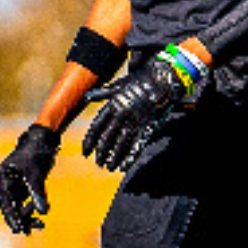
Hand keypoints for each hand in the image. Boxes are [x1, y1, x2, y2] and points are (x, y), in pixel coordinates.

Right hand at [0, 124, 59, 233]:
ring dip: (29, 215)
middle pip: (11, 207)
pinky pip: (29, 200)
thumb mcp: (36, 174)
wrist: (44, 140)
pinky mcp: (27, 185)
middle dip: (21, 219)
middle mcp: (7, 183)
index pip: (5, 203)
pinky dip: (36, 206)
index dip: (11, 217)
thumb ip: (38, 193)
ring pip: (20, 206)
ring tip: (40, 224)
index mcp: (3, 178)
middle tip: (27, 232)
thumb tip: (43, 212)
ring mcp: (17, 185)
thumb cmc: (36, 153)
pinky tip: (44, 212)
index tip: (18, 229)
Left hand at [82, 57, 187, 171]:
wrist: (162, 80)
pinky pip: (137, 144)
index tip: (85, 152)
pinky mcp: (147, 126)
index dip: (90, 141)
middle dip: (101, 153)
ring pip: (121, 144)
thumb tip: (86, 97)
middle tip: (98, 162)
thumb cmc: (139, 80)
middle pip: (107, 138)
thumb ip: (102, 93)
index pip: (97, 127)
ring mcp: (135, 121)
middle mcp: (122, 115)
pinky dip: (130, 156)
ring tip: (109, 167)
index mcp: (113, 105)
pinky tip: (124, 165)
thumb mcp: (117, 84)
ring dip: (114, 158)